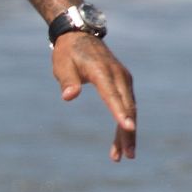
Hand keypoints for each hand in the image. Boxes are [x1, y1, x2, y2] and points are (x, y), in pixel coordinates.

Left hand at [52, 33, 137, 162]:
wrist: (79, 35)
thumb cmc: (68, 53)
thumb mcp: (62, 65)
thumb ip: (67, 81)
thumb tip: (69, 96)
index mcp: (102, 71)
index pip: (113, 94)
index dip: (120, 112)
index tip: (128, 127)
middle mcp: (118, 75)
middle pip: (127, 106)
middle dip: (128, 131)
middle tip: (127, 155)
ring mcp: (123, 79)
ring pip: (130, 109)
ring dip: (127, 132)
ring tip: (124, 156)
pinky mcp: (123, 83)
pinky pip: (126, 105)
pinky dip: (124, 123)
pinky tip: (120, 142)